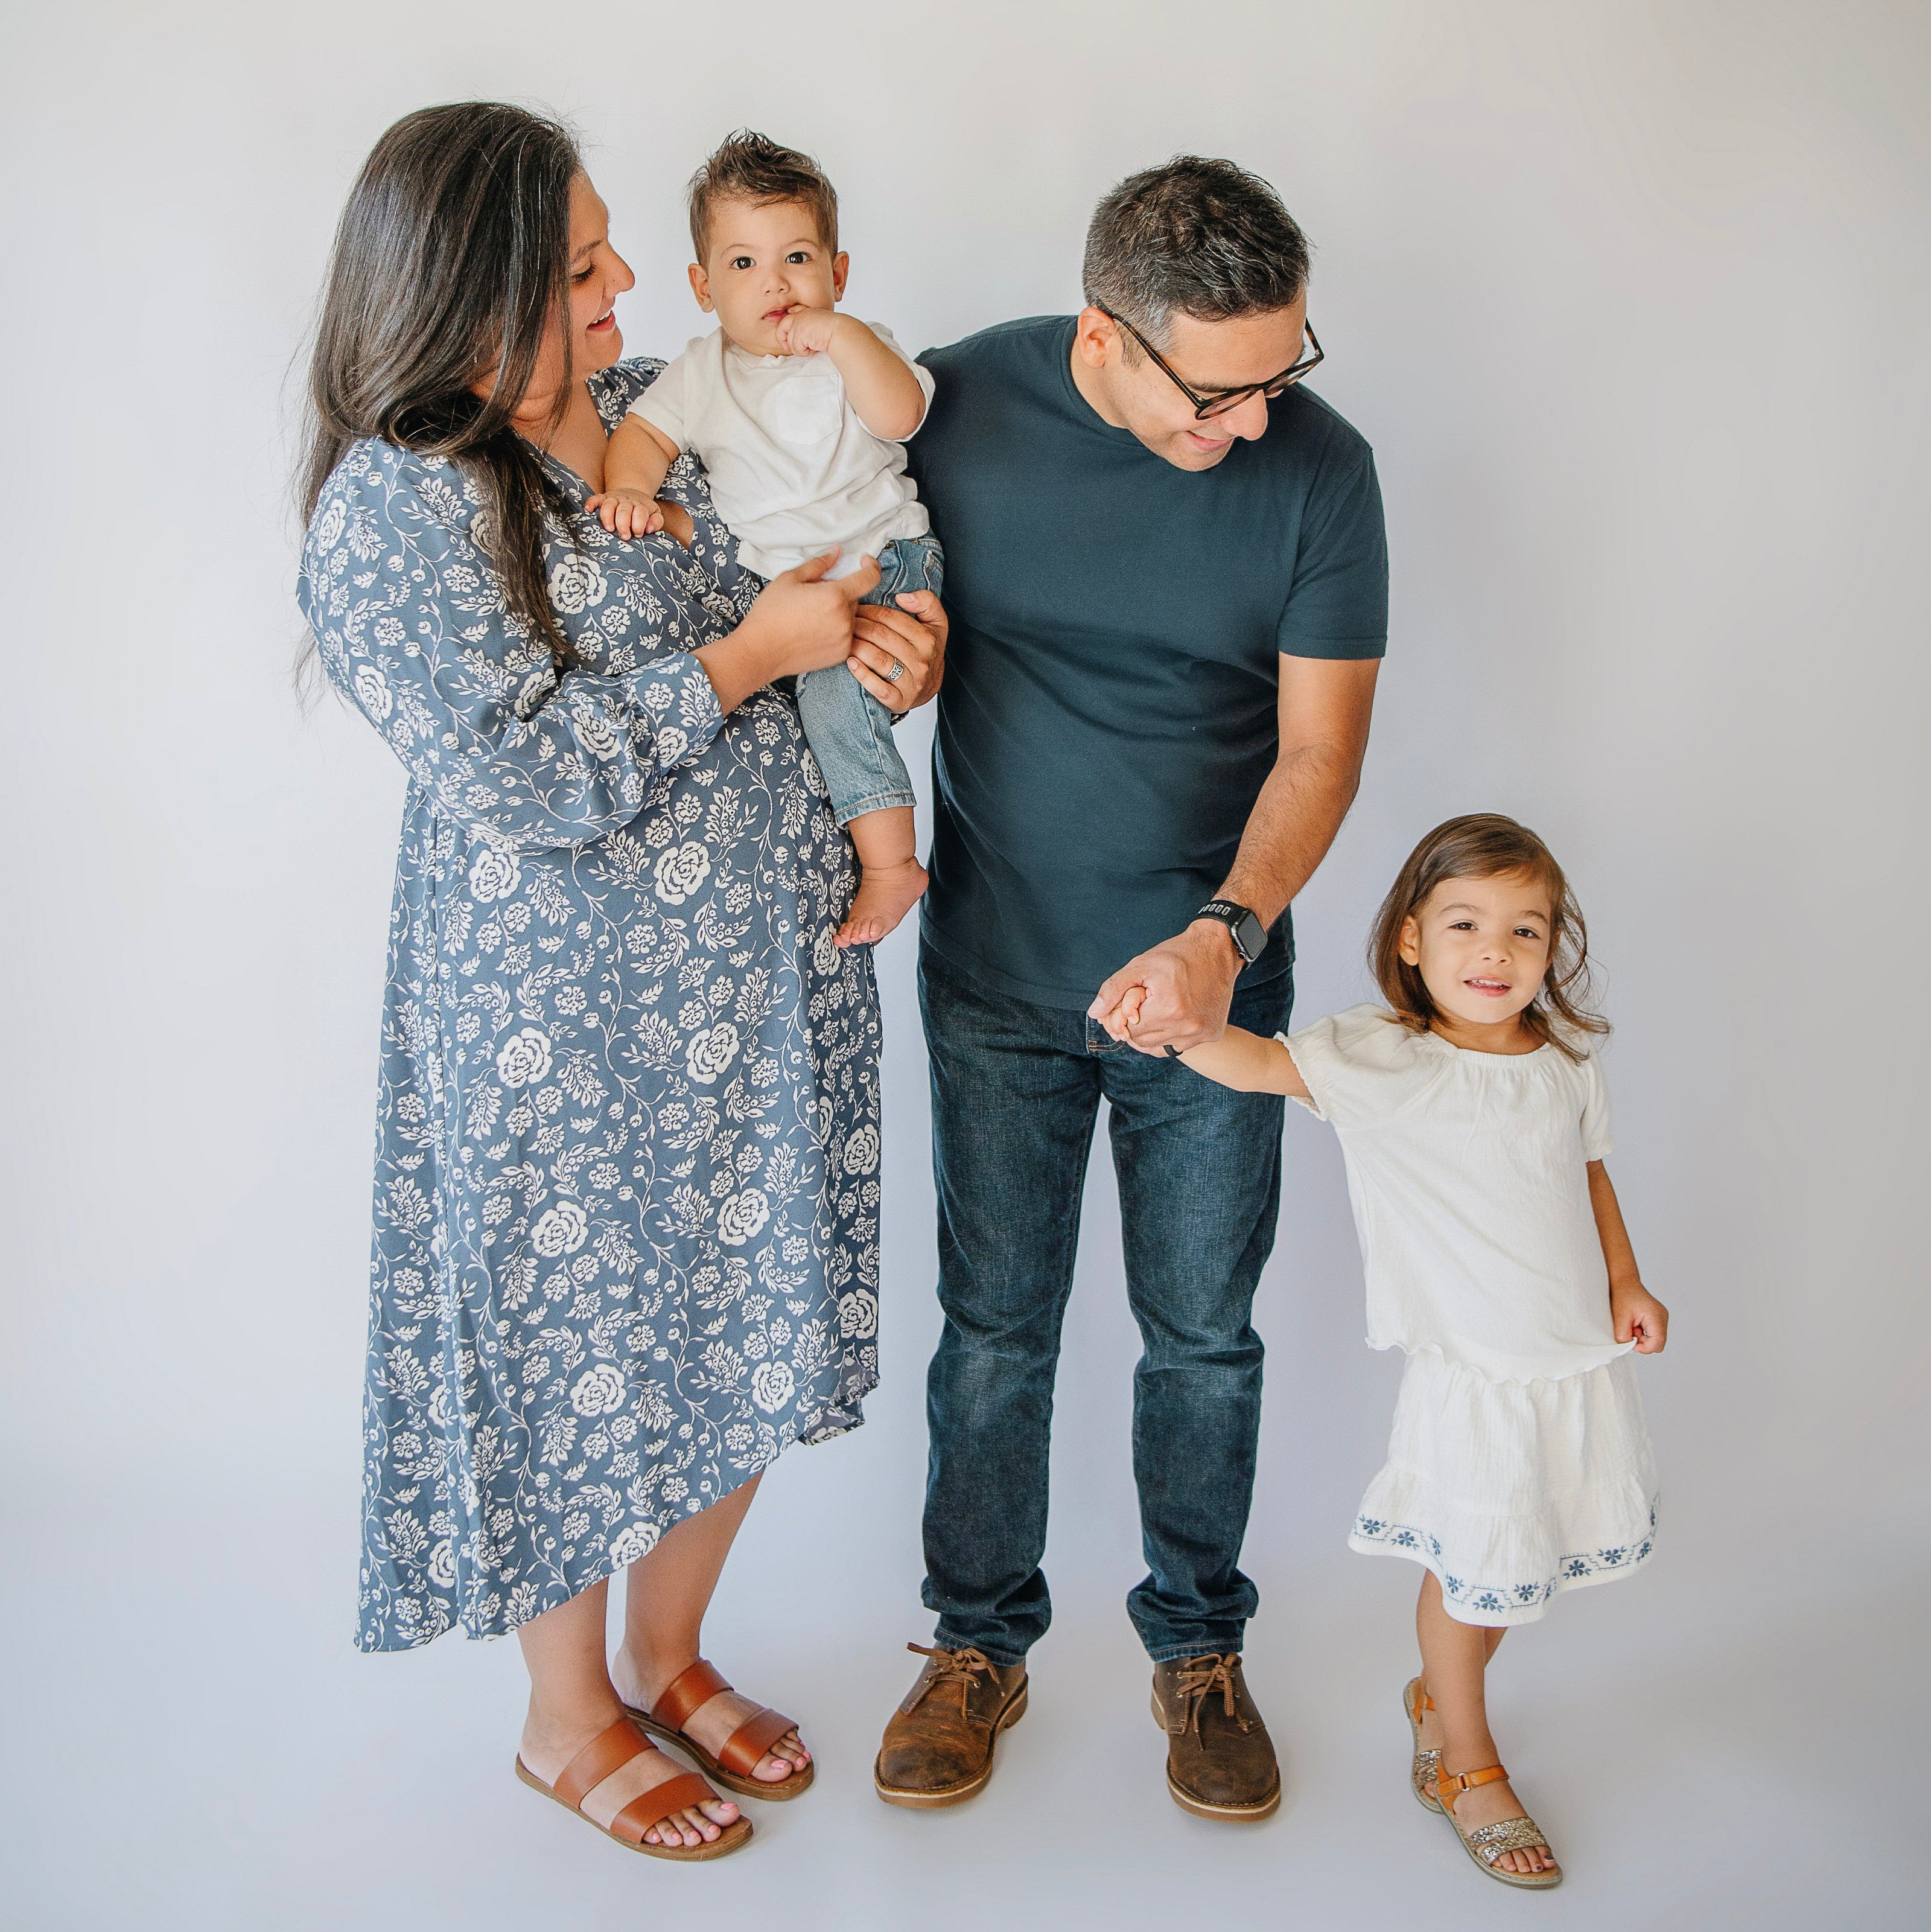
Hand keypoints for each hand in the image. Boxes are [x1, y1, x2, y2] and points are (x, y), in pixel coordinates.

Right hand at [585, 487, 664, 538]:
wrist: (633, 492)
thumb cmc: (643, 510)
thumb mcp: (655, 514)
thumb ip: (656, 522)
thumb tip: (649, 529)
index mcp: (640, 506)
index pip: (640, 512)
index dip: (639, 524)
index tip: (638, 534)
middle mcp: (626, 501)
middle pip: (624, 510)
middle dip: (624, 524)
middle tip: (625, 536)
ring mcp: (613, 499)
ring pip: (609, 505)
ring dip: (607, 517)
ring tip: (609, 529)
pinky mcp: (603, 498)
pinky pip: (595, 498)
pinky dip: (591, 503)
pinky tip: (588, 510)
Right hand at [744, 548, 880, 676]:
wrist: (760, 651)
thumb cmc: (771, 613)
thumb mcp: (790, 579)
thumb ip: (819, 564)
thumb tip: (838, 553)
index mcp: (835, 596)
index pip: (869, 577)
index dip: (870, 566)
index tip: (863, 562)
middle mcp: (845, 619)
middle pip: (854, 597)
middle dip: (840, 592)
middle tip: (814, 596)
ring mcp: (845, 639)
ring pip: (850, 617)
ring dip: (838, 612)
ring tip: (811, 616)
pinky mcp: (841, 655)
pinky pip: (846, 635)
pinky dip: (835, 629)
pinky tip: (813, 631)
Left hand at [774, 306, 841, 356]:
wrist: (840, 332)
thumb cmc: (835, 330)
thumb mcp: (820, 323)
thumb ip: (808, 324)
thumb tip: (800, 331)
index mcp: (806, 311)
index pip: (791, 313)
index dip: (788, 324)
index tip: (790, 333)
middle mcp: (800, 315)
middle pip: (781, 326)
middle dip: (781, 338)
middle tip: (787, 346)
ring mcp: (798, 323)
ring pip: (790, 342)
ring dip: (800, 349)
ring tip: (812, 347)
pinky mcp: (799, 333)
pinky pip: (796, 349)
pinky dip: (804, 352)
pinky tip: (814, 348)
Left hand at [847, 584, 946, 711]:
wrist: (930, 687)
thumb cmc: (927, 650)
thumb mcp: (936, 622)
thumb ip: (927, 602)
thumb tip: (903, 597)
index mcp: (927, 639)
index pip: (890, 618)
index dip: (868, 610)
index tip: (855, 608)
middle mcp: (921, 661)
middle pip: (881, 636)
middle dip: (858, 626)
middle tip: (844, 623)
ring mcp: (911, 683)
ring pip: (878, 659)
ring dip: (857, 647)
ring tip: (844, 640)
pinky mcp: (900, 700)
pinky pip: (879, 688)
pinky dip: (862, 675)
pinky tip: (851, 663)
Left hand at [1089, 921, 1241, 1054]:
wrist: (1217, 949)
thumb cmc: (1177, 955)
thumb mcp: (1140, 965)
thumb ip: (1113, 990)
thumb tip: (1094, 1014)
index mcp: (1169, 1009)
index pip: (1129, 1030)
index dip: (1122, 1017)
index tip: (1129, 1002)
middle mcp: (1187, 1027)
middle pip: (1143, 1041)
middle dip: (1136, 1024)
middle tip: (1143, 1003)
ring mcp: (1201, 1033)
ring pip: (1160, 1046)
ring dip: (1152, 1031)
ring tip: (1158, 1007)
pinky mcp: (1212, 1034)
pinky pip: (1179, 1046)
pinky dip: (1170, 1036)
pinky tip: (1170, 1018)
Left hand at [1612, 1280, 1668, 1353]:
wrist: (1625, 1283)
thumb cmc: (1623, 1296)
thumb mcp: (1619, 1318)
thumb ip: (1624, 1336)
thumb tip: (1628, 1348)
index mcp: (1656, 1316)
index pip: (1657, 1343)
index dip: (1644, 1348)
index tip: (1631, 1343)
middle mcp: (1663, 1317)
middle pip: (1658, 1343)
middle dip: (1643, 1342)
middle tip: (1631, 1331)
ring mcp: (1662, 1318)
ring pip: (1655, 1339)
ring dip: (1642, 1337)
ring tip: (1632, 1325)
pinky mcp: (1658, 1318)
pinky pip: (1653, 1333)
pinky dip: (1643, 1332)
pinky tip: (1635, 1323)